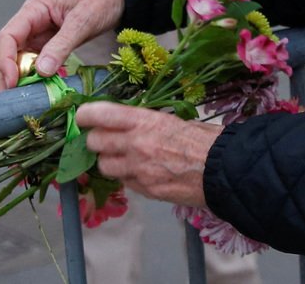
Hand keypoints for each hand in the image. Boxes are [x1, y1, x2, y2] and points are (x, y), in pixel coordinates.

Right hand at [0, 0, 124, 89]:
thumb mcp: (83, 21)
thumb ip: (62, 45)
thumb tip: (40, 71)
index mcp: (35, 9)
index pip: (8, 36)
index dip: (5, 60)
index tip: (12, 82)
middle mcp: (32, 21)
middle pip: (8, 50)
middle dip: (6, 74)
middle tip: (10, 98)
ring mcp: (39, 34)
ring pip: (19, 58)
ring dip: (18, 78)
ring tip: (20, 99)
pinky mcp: (49, 44)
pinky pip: (35, 62)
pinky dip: (34, 77)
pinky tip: (37, 91)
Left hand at [76, 102, 218, 207]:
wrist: (222, 170)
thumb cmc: (203, 140)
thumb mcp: (172, 120)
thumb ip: (146, 122)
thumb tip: (128, 122)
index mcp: (144, 121)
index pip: (100, 114)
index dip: (85, 115)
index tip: (81, 116)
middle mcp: (135, 144)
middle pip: (94, 142)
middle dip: (95, 140)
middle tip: (102, 139)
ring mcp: (138, 169)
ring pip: (104, 166)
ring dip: (108, 161)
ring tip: (122, 158)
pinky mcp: (144, 189)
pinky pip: (124, 182)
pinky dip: (127, 177)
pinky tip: (140, 172)